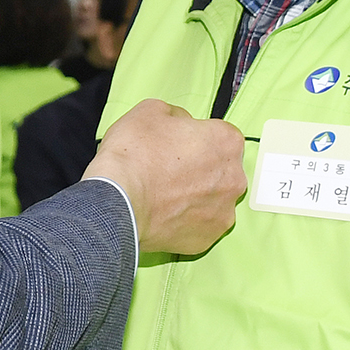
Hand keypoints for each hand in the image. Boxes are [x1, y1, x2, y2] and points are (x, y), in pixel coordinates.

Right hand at [86, 99, 245, 255]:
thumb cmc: (134, 154)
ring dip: (195, 196)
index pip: (220, 135)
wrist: (116, 201)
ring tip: (164, 195)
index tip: (178, 145)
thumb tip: (182, 123)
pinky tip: (164, 214)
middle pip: (222, 170)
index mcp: (226, 142)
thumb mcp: (150, 111)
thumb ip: (177, 114)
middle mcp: (234, 178)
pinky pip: (200, 226)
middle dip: (201, 169)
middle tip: (169, 170)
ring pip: (213, 200)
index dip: (196, 138)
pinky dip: (186, 221)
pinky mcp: (207, 239)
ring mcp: (222, 212)